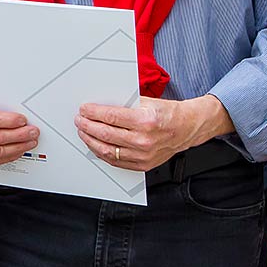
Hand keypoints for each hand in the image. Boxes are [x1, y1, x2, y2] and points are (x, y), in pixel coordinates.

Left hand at [74, 96, 227, 171]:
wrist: (187, 128)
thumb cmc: (168, 113)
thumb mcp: (147, 101)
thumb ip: (125, 104)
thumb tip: (101, 105)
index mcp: (145, 121)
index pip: (111, 117)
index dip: (93, 113)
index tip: (84, 109)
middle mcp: (144, 140)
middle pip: (106, 134)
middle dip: (88, 126)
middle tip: (79, 120)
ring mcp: (143, 155)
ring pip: (108, 151)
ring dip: (91, 141)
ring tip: (84, 132)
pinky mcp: (143, 165)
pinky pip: (116, 162)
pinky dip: (102, 154)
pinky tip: (96, 146)